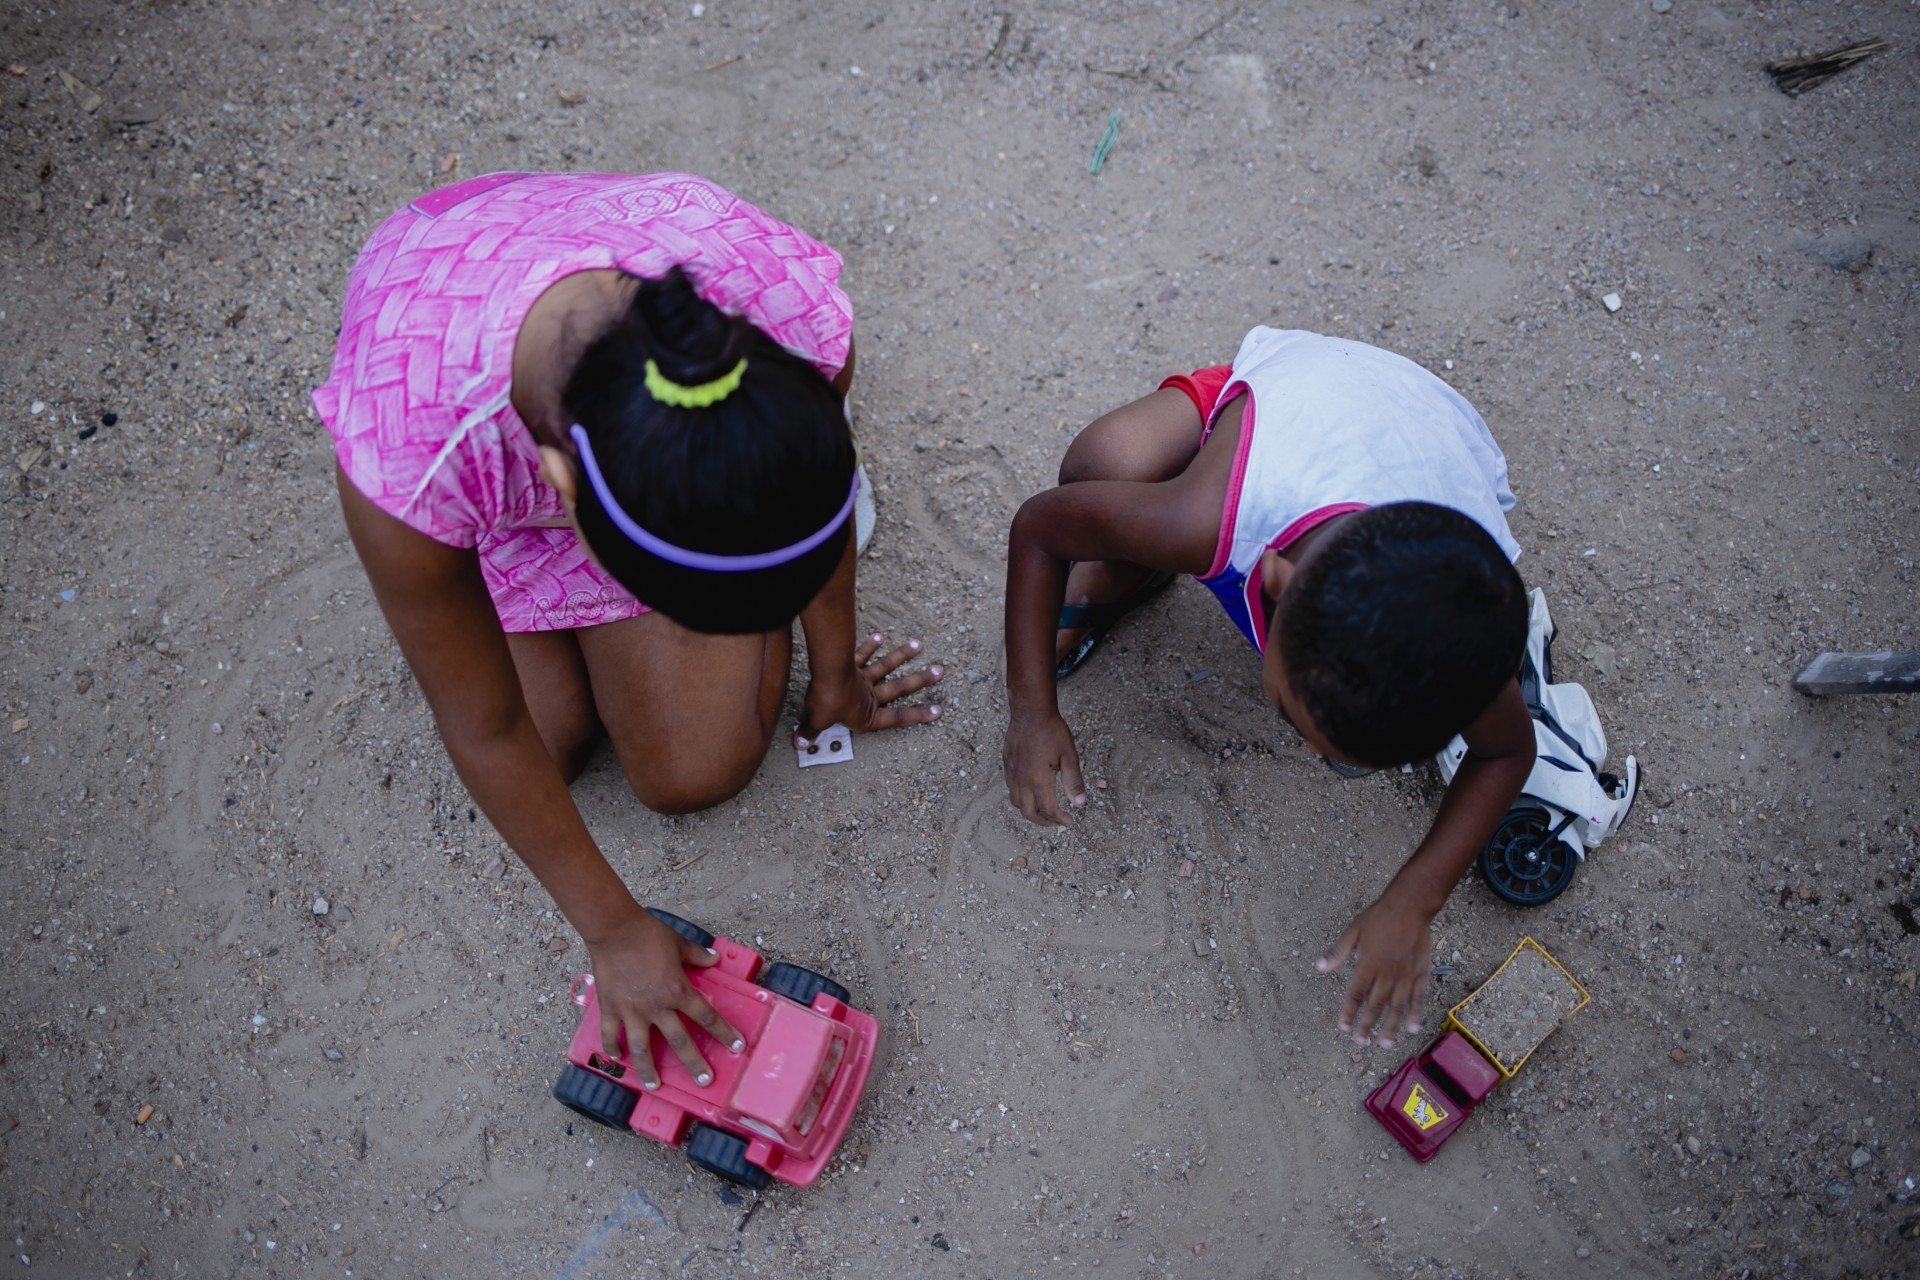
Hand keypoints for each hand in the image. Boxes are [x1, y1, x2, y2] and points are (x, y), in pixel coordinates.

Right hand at [583, 907, 743, 1089]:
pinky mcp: (610, 1008)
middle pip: (679, 1041)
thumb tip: (714, 959)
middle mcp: (657, 1006)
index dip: (724, 1033)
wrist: (615, 929)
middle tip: (704, 1081)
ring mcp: (632, 1010)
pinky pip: (610, 1034)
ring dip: (648, 1070)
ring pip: (641, 1049)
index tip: (737, 1047)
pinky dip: (612, 1048)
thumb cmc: (648, 934)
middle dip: (694, 1064)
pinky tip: (616, 1060)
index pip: (706, 1016)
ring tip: (655, 1086)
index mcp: (677, 990)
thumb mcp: (679, 943)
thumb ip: (697, 955)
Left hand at [798, 633, 942, 740]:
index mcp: (867, 715)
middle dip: (921, 680)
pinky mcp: (852, 664)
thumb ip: (809, 732)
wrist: (825, 675)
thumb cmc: (826, 702)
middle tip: (940, 670)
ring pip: (887, 666)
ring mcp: (863, 678)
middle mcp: (870, 696)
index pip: (898, 718)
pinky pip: (862, 654)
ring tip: (919, 645)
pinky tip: (879, 636)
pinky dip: (870, 645)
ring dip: (903, 655)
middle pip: (900, 687)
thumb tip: (799, 743)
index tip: (938, 711)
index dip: (918, 716)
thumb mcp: (817, 722)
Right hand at [1002, 710, 1087, 825]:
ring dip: (1030, 811)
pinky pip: (1011, 790)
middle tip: (1056, 821)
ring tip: (1043, 809)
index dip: (1059, 820)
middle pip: (1029, 813)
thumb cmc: (1052, 731)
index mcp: (1039, 781)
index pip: (1048, 811)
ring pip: (1017, 803)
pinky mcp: (1007, 767)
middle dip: (1044, 822)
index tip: (1069, 821)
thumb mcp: (1069, 756)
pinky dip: (1021, 798)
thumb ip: (1074, 782)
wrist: (1030, 712)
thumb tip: (1080, 804)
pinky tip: (1031, 791)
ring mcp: (1012, 774)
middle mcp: (1022, 781)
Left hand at [1315, 890, 1434, 1048]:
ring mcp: (1405, 975)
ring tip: (1385, 1044)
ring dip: (1391, 1027)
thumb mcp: (1353, 931)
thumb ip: (1338, 952)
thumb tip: (1319, 968)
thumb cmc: (1379, 916)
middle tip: (1360, 1043)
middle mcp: (1386, 974)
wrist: (1409, 906)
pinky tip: (1412, 1027)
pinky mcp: (1421, 972)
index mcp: (1367, 964)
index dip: (1349, 1013)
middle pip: (1375, 1005)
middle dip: (1367, 1026)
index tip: (1344, 1028)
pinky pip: (1419, 997)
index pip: (1355, 994)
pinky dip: (1415, 1013)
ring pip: (1397, 1006)